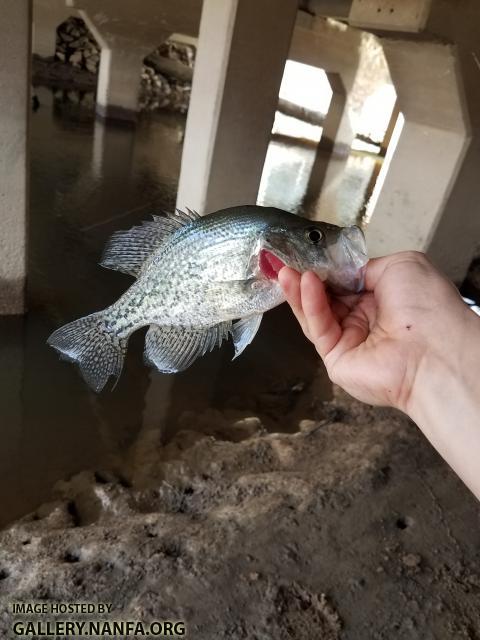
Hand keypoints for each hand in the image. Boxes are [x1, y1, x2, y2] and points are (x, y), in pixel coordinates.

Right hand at [278, 251, 473, 412]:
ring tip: (285, 271)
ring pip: (316, 314)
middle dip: (304, 279)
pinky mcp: (336, 359)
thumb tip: (342, 269)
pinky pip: (319, 328)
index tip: (303, 254)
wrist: (436, 350)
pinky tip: (305, 283)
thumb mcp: (400, 265)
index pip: (343, 282)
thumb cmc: (428, 307)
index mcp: (382, 299)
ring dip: (299, 291)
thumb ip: (364, 266)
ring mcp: (349, 341)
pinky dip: (310, 305)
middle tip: (283, 261)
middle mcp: (365, 321)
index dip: (323, 268)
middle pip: (324, 298)